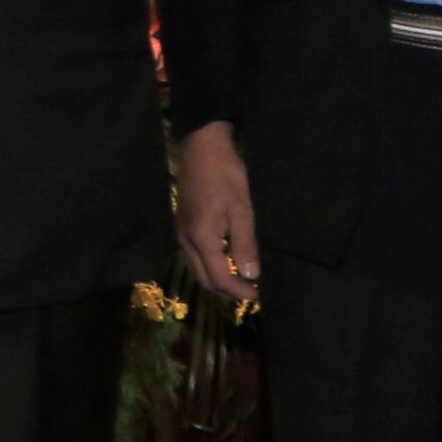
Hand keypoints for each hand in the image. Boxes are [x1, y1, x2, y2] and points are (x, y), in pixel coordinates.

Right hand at [174, 120, 259, 304]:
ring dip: (218, 280)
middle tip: (252, 292)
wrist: (202, 147)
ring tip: (242, 280)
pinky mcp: (182, 226)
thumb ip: (245, 244)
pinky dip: (211, 266)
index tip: (260, 295)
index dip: (239, 291)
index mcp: (201, 239)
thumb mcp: (242, 209)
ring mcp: (181, 233)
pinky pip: (194, 257)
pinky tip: (227, 261)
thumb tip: (251, 275)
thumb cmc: (227, 175)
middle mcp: (186, 241)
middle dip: (228, 291)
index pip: (219, 278)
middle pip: (204, 280)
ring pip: (197, 270)